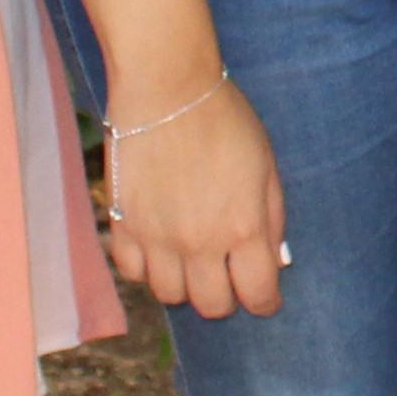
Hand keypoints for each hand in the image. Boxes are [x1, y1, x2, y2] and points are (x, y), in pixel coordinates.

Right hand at [102, 70, 287, 320]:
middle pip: (211, 306)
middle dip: (226, 297)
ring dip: (185, 285)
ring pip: (170, 295)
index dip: (265, 302)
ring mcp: (157, 237)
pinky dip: (147, 269)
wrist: (167, 89)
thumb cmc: (225, 121)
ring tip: (191, 262)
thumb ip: (272, 220)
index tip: (264, 297)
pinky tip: (158, 250)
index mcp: (243, 228)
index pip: (258, 295)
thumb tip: (273, 262)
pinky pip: (132, 272)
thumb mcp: (266, 167)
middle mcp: (200, 242)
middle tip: (227, 277)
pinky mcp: (124, 224)